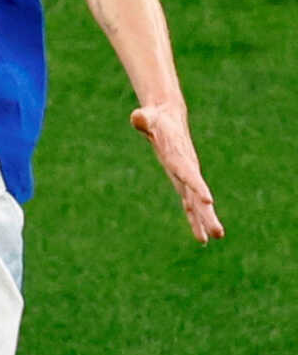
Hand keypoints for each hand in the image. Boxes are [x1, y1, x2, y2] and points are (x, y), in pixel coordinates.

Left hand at [131, 102, 223, 241]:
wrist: (168, 120)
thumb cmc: (155, 120)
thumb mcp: (147, 118)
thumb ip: (143, 119)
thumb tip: (137, 117)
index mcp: (178, 157)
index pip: (188, 173)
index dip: (196, 185)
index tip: (208, 200)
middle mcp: (186, 170)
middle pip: (197, 195)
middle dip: (207, 213)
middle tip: (218, 232)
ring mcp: (186, 178)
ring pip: (196, 203)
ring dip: (204, 221)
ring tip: (216, 237)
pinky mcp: (182, 183)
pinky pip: (189, 204)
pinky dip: (194, 219)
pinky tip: (202, 238)